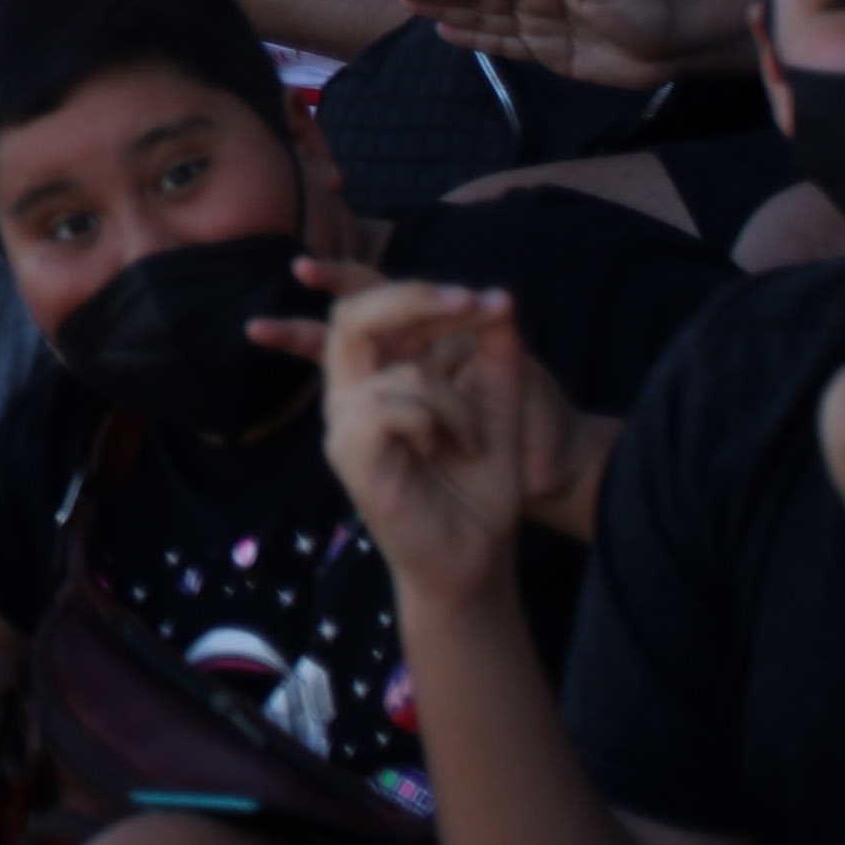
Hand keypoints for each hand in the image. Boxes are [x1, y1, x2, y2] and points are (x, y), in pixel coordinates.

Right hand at [313, 280, 559, 613]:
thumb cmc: (479, 484)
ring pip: (396, 369)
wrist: (477, 554)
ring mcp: (344, 423)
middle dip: (414, 297)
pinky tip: (445, 450)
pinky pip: (389, 407)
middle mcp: (350, 392)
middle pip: (353, 314)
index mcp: (378, 374)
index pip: (375, 308)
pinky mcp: (349, 454)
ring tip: (470, 438)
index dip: (422, 290)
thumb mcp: (500, 404)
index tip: (489, 300)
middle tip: (470, 300)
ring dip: (454, 398)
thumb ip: (497, 350)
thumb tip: (501, 297)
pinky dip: (434, 422)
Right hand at [400, 0, 727, 89]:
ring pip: (481, 21)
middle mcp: (530, 0)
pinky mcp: (544, 54)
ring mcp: (535, 27)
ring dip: (447, 14)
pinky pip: (502, 45)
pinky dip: (474, 40)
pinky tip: (446, 33)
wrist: (669, 44)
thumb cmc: (638, 5)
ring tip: (410, 10)